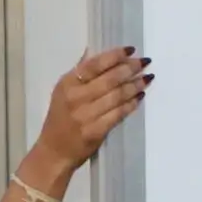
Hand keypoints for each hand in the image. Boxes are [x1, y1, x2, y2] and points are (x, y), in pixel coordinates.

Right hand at [28, 48, 149, 173]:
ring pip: (117, 96)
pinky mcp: (95, 131)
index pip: (94, 64)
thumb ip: (79, 72)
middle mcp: (75, 98)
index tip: (131, 49)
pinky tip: (140, 96)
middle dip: (130, 68)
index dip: (114, 56)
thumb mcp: (62, 91)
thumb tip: (92, 50)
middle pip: (109, 79)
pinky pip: (118, 114)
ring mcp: (85, 115)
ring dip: (135, 85)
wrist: (54, 152)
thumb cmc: (60, 119)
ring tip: (147, 78)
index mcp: (67, 84)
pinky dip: (131, 104)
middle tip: (145, 62)